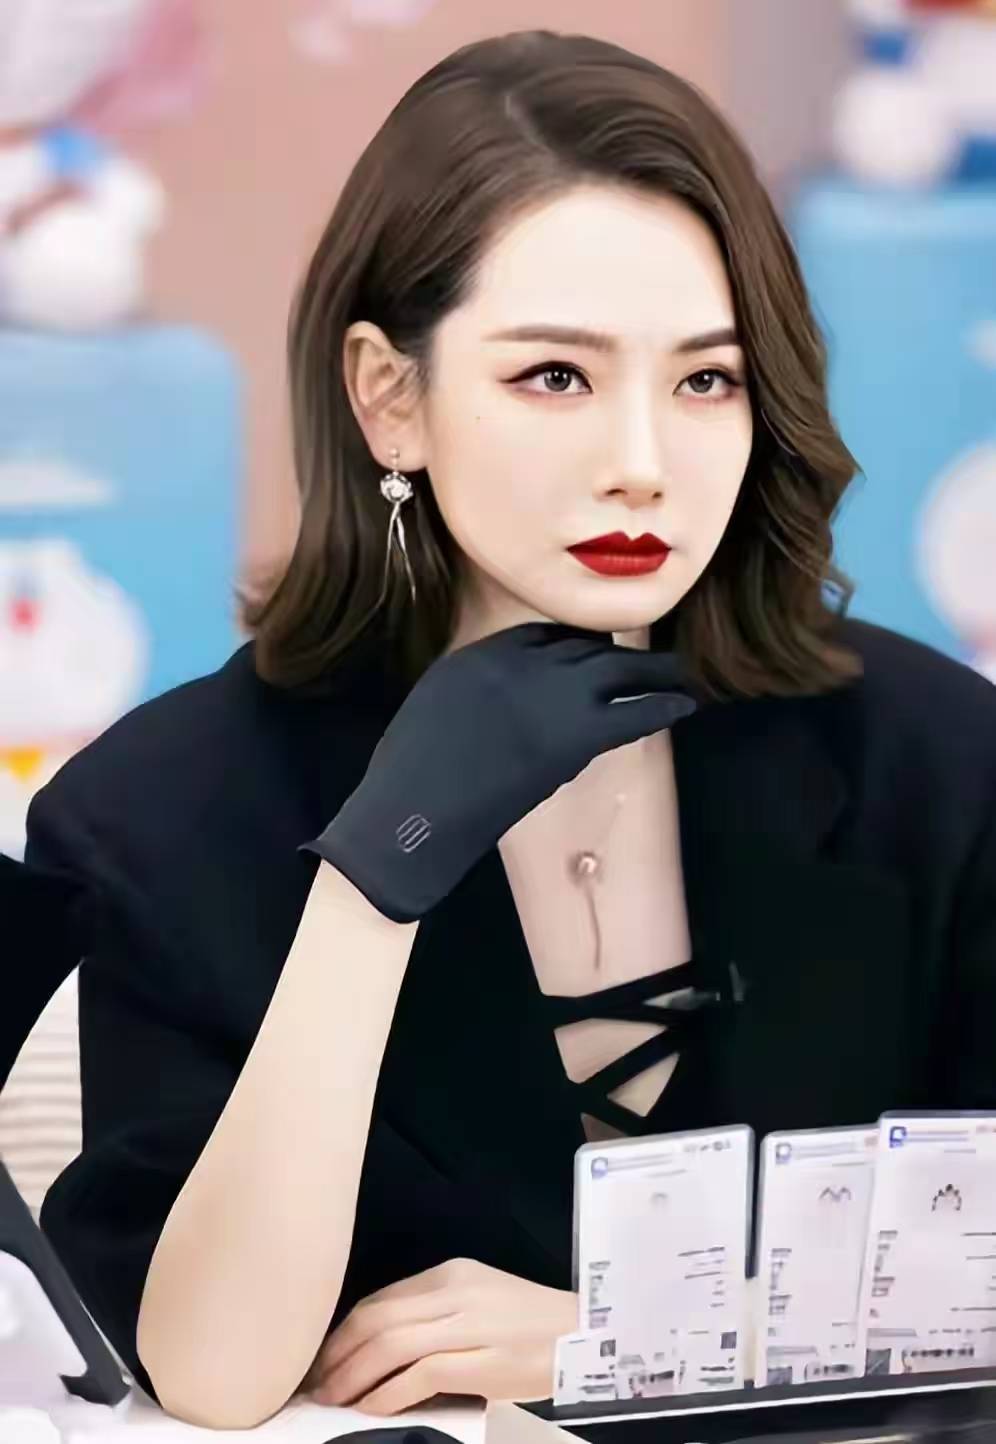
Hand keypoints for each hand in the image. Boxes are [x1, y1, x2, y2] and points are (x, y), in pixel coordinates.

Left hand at [301, 1258, 577, 1414]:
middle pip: (378, 1319)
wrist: (590, 1336)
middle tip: (315, 1384)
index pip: (381, 1299)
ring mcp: (472, 1325)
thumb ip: (434, 1314)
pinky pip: (421, 1374)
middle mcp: (457, 1292)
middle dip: (338, 1354)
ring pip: (392, 1344)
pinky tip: (370, 1409)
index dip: (343, 1331)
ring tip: (333, 1401)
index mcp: (451, 1274)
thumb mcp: (479, 1301)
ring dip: (353, 1377)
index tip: (321, 1358)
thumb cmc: (531, 1326)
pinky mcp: (486, 1362)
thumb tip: (377, 1346)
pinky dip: (387, 1394)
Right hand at [304, 622, 696, 922]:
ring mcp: (550, 694)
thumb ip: (480, 684)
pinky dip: (661, 704)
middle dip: (620, 653)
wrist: (413, 812)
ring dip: (651, 671)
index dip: (576, 646)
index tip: (595, 656)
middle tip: (652, 661)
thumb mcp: (437, 700)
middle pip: (586, 645)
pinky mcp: (572, 736)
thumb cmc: (411, 770)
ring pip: (615, 668)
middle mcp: (522, 662)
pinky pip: (631, 711)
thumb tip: (516, 693)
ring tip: (677, 675)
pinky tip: (683, 704)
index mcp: (483, 653)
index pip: (544, 634)